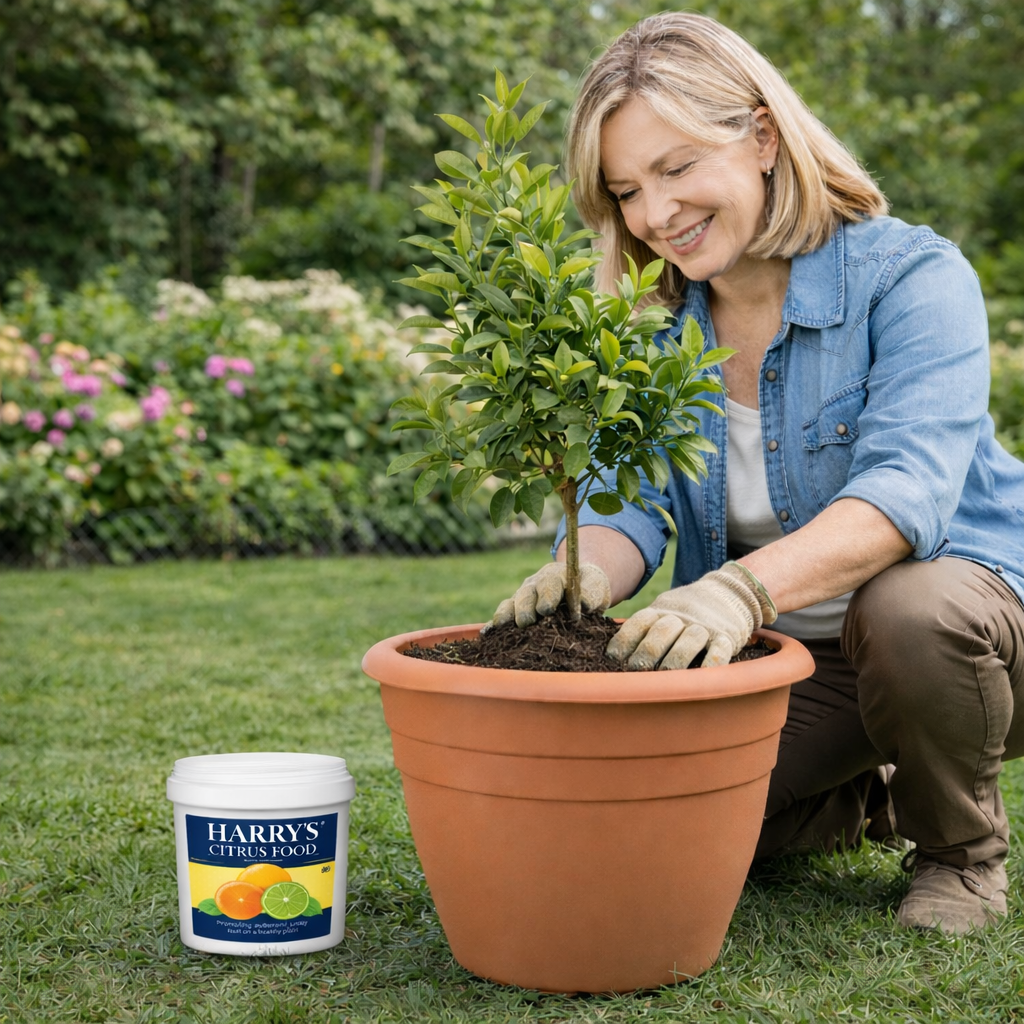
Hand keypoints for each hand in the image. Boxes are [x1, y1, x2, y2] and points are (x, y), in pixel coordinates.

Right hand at [485, 562, 611, 629]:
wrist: (578, 585)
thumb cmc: (589, 588)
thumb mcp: (595, 588)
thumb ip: (591, 594)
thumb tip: (584, 605)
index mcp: (555, 576)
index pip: (549, 584)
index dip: (546, 596)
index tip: (547, 608)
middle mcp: (534, 585)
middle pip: (525, 595)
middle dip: (525, 608)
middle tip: (527, 622)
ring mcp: (522, 597)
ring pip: (510, 605)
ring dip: (507, 616)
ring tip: (504, 627)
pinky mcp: (514, 610)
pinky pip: (502, 615)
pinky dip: (494, 624)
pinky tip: (487, 633)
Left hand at [606, 561, 776, 669]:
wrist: (730, 593)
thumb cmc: (685, 613)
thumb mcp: (662, 610)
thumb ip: (643, 628)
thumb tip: (611, 656)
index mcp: (661, 610)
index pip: (640, 622)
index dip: (625, 640)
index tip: (614, 659)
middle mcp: (681, 616)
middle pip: (661, 632)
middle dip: (646, 653)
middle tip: (635, 673)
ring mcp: (705, 626)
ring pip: (689, 640)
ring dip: (674, 660)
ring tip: (663, 678)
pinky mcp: (727, 636)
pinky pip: (719, 650)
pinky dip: (711, 664)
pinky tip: (700, 679)